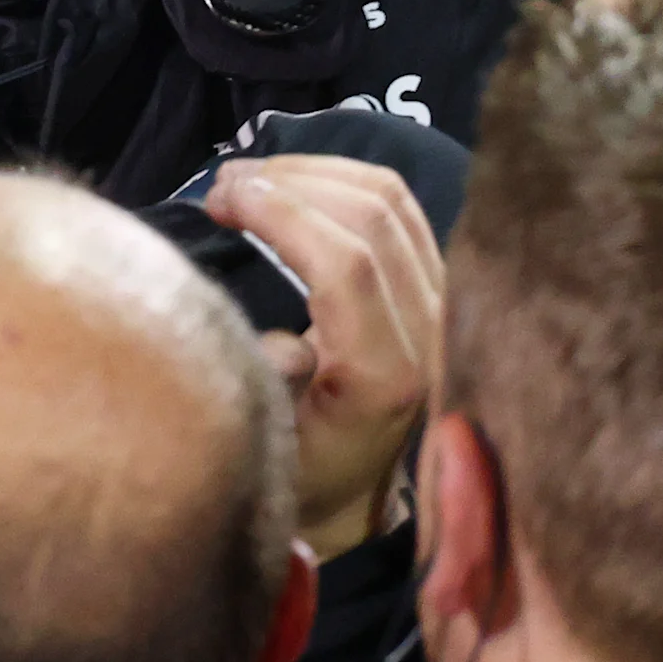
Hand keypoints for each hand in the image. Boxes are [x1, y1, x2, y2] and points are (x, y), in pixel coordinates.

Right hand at [204, 155, 442, 561]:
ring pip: (391, 198)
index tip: (218, 199)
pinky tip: (293, 182)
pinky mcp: (439, 282)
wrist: (354, 490)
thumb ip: (273, 391)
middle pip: (373, 216)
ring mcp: (444, 301)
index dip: (281, 213)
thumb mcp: (271, 448)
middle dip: (289, 182)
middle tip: (222, 185)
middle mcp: (431, 331)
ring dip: (314, 171)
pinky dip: (342, 178)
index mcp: (388, 375)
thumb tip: (284, 341)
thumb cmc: (300, 470)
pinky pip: (401, 205)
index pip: (348, 264)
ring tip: (249, 178)